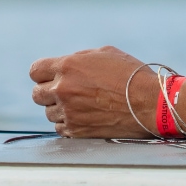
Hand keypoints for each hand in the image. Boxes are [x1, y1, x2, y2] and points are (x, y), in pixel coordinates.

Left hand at [29, 46, 156, 137]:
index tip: (49, 77)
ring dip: (59, 109)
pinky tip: (83, 118)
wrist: (150, 103)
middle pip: (37, 94)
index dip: (42, 74)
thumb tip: (65, 66)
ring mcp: (69, 112)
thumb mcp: (104, 54)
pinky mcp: (77, 131)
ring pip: (48, 113)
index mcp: (68, 66)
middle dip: (48, 93)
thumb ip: (78, 59)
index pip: (35, 71)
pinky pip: (59, 129)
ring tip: (80, 106)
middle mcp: (63, 89)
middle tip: (64, 93)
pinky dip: (68, 124)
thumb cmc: (131, 75)